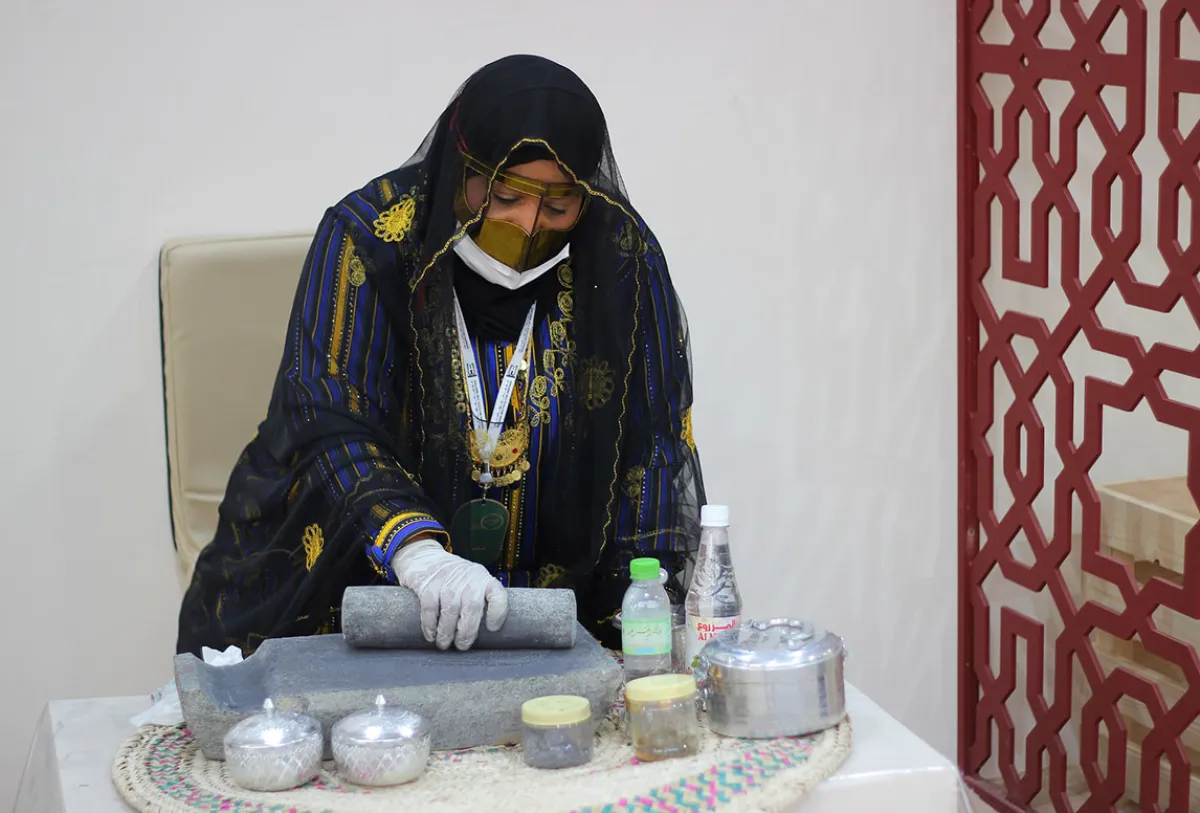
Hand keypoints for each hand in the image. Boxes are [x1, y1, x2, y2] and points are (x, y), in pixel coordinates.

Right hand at [390, 539, 508, 649]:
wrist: (424, 556)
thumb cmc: (452, 576)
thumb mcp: (471, 580)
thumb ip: (479, 598)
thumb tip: (485, 634)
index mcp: (483, 578)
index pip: (497, 595)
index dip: (498, 614)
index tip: (492, 628)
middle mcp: (467, 578)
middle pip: (472, 609)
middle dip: (467, 633)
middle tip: (462, 646)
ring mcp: (447, 581)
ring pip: (450, 612)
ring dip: (447, 633)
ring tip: (444, 644)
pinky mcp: (427, 585)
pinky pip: (430, 610)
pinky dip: (430, 626)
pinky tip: (431, 635)